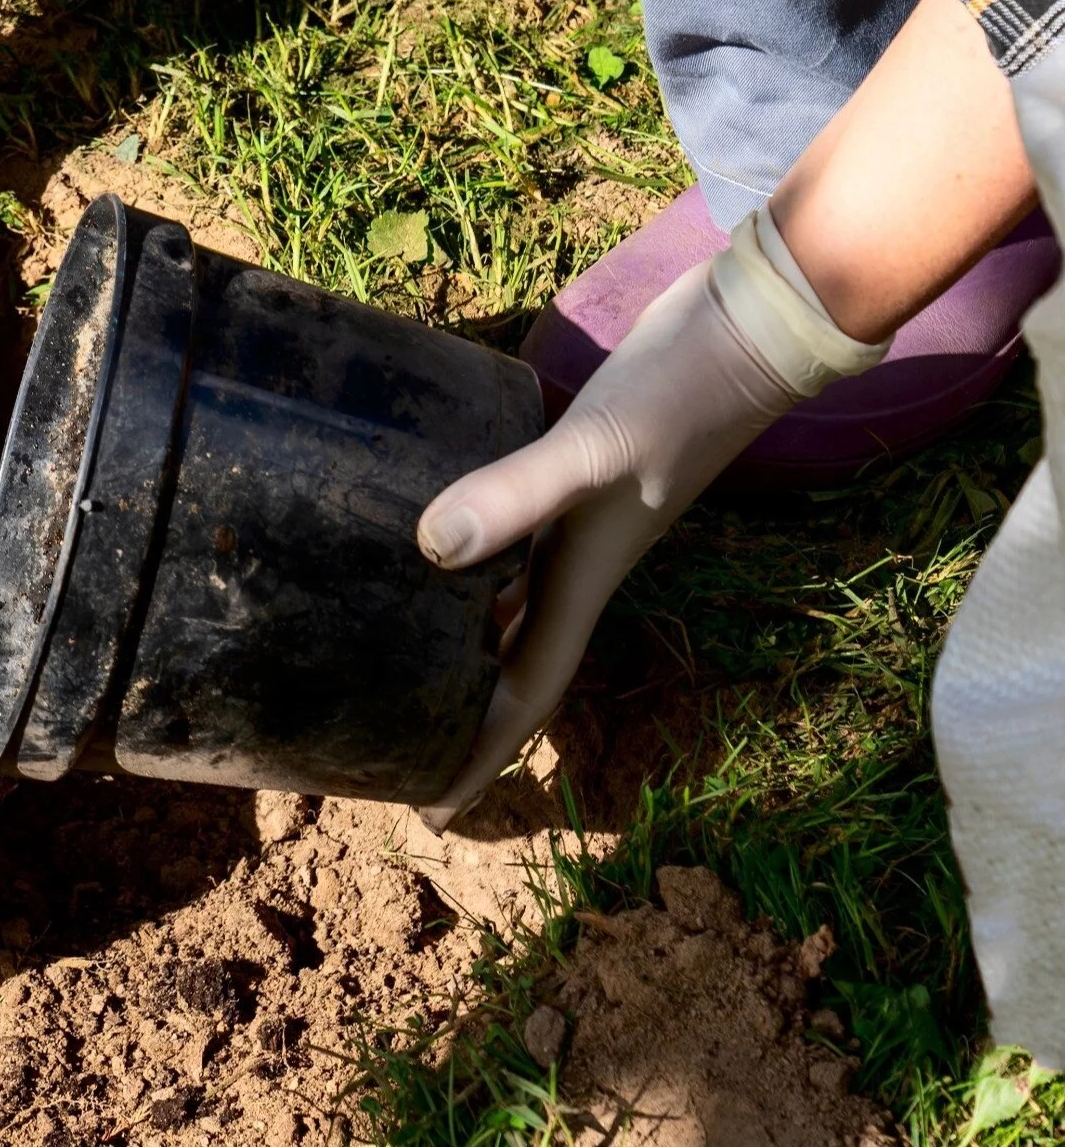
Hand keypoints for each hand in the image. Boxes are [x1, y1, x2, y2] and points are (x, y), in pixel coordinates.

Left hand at [412, 213, 886, 828]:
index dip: (478, 757)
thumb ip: (517, 495)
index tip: (432, 815)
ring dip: (467, 649)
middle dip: (463, 719)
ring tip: (404, 676)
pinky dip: (479, 573)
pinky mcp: (577, 475)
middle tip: (396, 753)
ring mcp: (581, 523)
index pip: (523, 694)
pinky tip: (440, 562)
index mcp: (582, 581)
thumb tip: (433, 551)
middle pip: (514, 669)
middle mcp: (579, 566)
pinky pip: (516, 551)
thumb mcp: (593, 449)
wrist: (750, 331)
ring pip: (513, 613)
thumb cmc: (680, 393)